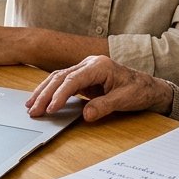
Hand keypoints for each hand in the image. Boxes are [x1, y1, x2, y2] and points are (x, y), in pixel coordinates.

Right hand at [25, 55, 171, 122]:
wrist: (147, 87)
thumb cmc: (138, 90)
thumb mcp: (124, 100)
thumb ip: (105, 106)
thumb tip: (86, 115)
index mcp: (99, 66)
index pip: (73, 79)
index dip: (60, 94)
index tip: (51, 109)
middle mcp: (89, 64)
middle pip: (61, 77)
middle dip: (45, 94)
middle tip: (33, 110)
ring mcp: (85, 69)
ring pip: (58, 78)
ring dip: (44, 92)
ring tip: (30, 106)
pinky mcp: (83, 77)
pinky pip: (63, 83)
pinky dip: (51, 92)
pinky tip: (42, 100)